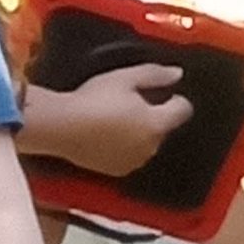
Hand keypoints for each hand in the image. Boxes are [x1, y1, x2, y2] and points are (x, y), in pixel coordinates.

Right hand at [26, 65, 191, 175]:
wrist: (60, 127)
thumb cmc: (91, 101)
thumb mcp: (124, 78)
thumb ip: (154, 74)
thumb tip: (176, 74)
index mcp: (157, 123)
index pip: (183, 109)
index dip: (175, 99)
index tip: (163, 94)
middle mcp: (151, 145)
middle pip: (163, 127)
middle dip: (152, 116)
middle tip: (128, 103)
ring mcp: (135, 160)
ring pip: (146, 142)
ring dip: (138, 132)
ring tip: (113, 119)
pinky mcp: (117, 170)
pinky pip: (129, 156)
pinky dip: (123, 147)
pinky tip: (105, 135)